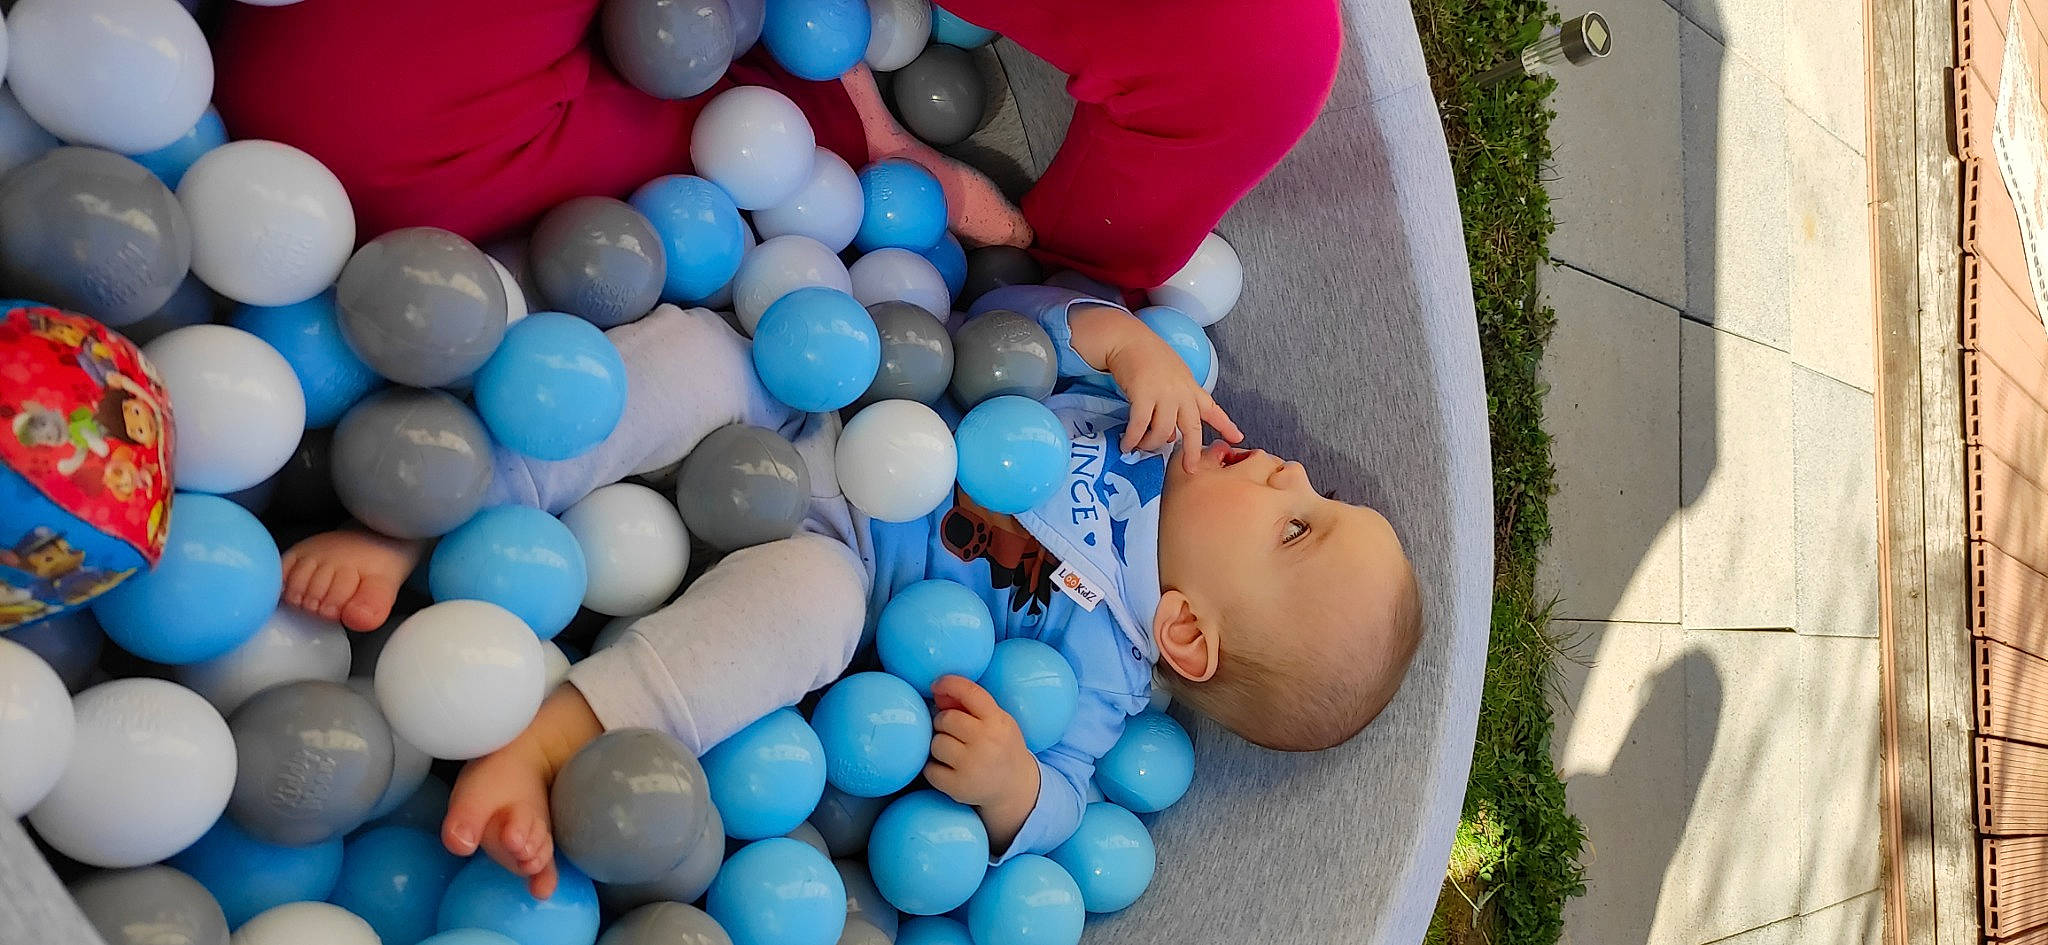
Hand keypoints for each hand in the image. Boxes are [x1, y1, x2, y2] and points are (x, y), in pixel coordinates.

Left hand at [926, 675, 1038, 846]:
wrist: (1015, 787)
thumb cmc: (1001, 747)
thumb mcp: (996, 722)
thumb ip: (970, 706)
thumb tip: (938, 692)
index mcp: (998, 721)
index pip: (970, 692)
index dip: (949, 684)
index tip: (936, 684)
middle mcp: (986, 742)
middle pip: (946, 719)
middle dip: (944, 722)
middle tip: (953, 732)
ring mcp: (971, 766)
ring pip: (936, 743)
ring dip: (940, 745)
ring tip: (954, 752)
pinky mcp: (958, 787)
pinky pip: (929, 769)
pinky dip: (934, 768)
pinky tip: (949, 769)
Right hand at [1068, 305, 1242, 469]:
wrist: (1129, 340)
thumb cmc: (1147, 356)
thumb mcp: (1171, 377)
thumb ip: (1175, 403)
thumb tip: (1169, 435)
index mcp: (1190, 387)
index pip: (1212, 408)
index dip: (1226, 425)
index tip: (1238, 437)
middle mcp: (1181, 392)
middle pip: (1192, 428)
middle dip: (1192, 451)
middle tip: (1190, 468)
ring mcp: (1163, 394)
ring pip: (1163, 431)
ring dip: (1151, 444)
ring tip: (1140, 448)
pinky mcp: (1143, 395)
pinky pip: (1140, 426)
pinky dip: (1133, 438)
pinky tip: (1127, 444)